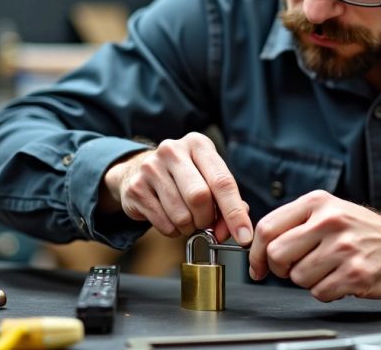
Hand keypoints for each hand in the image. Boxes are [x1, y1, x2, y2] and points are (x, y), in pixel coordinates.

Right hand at [100, 132, 252, 244]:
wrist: (138, 170)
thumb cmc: (183, 176)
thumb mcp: (208, 178)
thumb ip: (226, 202)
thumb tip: (232, 230)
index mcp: (198, 144)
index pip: (222, 181)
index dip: (235, 212)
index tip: (244, 236)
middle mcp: (173, 151)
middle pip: (200, 197)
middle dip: (207, 219)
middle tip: (205, 222)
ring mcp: (151, 168)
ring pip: (181, 214)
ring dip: (189, 226)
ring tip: (186, 218)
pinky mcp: (136, 188)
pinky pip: (163, 223)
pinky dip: (173, 230)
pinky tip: (170, 219)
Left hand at [248, 190, 380, 301]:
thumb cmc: (360, 230)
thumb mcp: (327, 211)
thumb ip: (294, 223)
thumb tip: (258, 247)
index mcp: (317, 203)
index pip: (268, 228)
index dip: (255, 252)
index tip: (257, 266)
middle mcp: (329, 221)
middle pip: (277, 254)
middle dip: (280, 269)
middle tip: (293, 268)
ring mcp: (343, 247)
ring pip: (297, 277)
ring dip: (307, 280)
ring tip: (326, 269)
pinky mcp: (355, 273)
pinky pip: (319, 292)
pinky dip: (325, 291)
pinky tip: (339, 278)